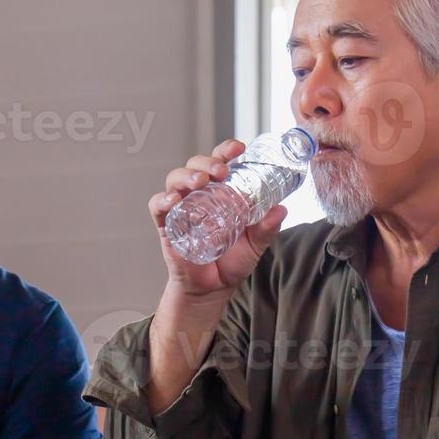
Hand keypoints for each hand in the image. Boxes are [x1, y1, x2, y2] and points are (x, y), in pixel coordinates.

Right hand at [149, 139, 288, 300]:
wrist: (212, 289)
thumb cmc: (230, 262)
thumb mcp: (255, 244)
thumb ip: (266, 228)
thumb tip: (281, 209)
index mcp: (220, 193)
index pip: (219, 162)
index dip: (226, 150)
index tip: (239, 148)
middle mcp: (199, 195)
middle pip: (195, 166)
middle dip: (207, 162)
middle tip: (221, 171)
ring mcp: (180, 208)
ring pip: (175, 179)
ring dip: (186, 176)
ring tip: (200, 182)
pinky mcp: (166, 225)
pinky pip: (158, 206)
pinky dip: (163, 199)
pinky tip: (173, 200)